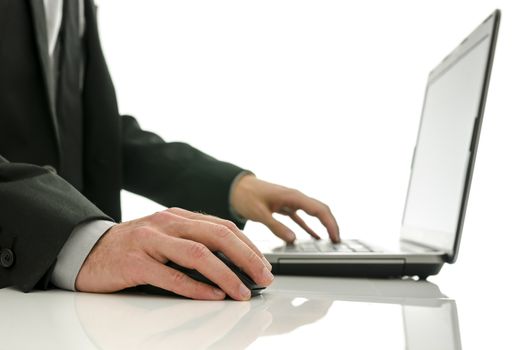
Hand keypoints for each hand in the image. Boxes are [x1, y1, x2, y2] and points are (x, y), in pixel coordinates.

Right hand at [75, 208, 273, 300]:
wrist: (87, 250)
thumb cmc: (132, 247)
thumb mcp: (166, 238)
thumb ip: (193, 244)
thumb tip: (232, 266)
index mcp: (178, 216)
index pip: (223, 227)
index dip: (248, 246)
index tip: (264, 265)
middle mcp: (167, 223)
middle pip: (217, 236)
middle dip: (246, 258)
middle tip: (263, 277)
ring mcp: (150, 241)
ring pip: (198, 254)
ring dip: (226, 274)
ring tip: (242, 291)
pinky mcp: (135, 262)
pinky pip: (171, 276)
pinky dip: (196, 287)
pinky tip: (213, 295)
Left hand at [230, 174, 339, 242]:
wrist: (236, 187)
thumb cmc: (246, 196)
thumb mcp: (260, 213)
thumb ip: (276, 227)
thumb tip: (293, 239)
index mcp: (293, 196)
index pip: (319, 209)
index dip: (330, 223)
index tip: (336, 236)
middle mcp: (295, 198)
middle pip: (320, 210)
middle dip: (331, 224)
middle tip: (338, 241)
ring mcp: (291, 202)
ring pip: (313, 213)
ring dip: (323, 225)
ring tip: (331, 241)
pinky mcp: (285, 207)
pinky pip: (302, 218)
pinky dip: (309, 227)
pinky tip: (314, 236)